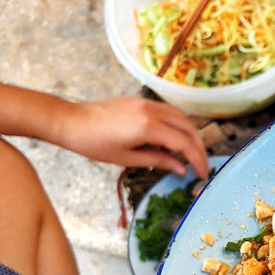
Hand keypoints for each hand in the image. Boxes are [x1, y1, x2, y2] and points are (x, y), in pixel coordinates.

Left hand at [58, 97, 209, 177]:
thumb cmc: (95, 144)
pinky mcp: (142, 101)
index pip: (184, 143)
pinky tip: (176, 139)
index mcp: (148, 127)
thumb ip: (158, 161)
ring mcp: (147, 103)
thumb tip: (182, 168)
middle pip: (188, 127)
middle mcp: (152, 110)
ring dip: (191, 134)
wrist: (71, 122)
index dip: (197, 159)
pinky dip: (179, 125)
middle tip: (202, 164)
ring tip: (192, 153)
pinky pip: (169, 111)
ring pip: (182, 116)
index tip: (203, 173)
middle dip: (199, 147)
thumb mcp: (128, 158)